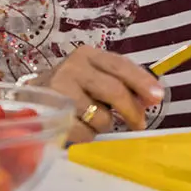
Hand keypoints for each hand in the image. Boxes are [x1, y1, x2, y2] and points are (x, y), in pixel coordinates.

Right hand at [34, 45, 164, 144]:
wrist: (32, 97)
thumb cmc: (72, 87)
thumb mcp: (94, 76)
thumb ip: (120, 82)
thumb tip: (151, 98)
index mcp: (87, 55)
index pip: (119, 65)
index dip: (141, 81)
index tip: (157, 97)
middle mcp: (72, 68)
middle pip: (113, 90)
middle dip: (131, 110)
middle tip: (139, 124)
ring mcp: (60, 90)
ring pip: (102, 116)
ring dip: (105, 124)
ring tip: (94, 120)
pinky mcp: (53, 114)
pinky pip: (85, 132)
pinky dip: (89, 135)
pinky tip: (80, 126)